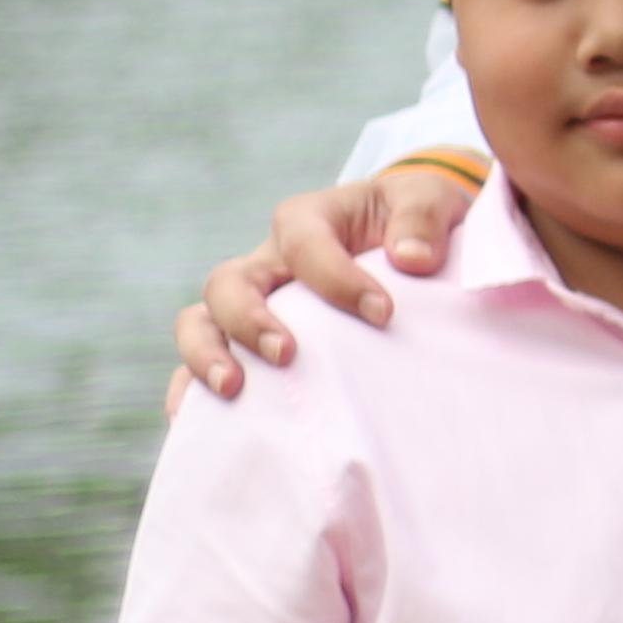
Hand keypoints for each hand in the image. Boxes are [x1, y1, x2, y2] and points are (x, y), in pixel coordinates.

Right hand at [176, 162, 480, 400]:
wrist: (412, 247)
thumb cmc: (417, 222)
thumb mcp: (431, 200)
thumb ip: (424, 217)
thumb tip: (410, 258)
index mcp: (308, 221)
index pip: (304, 244)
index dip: (337, 279)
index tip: (383, 312)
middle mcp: (268, 262)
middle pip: (228, 283)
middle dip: (249, 320)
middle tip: (288, 354)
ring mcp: (253, 305)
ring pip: (200, 322)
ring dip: (207, 355)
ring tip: (233, 389)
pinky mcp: (251, 345)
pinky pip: (201, 366)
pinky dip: (190, 392)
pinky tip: (205, 422)